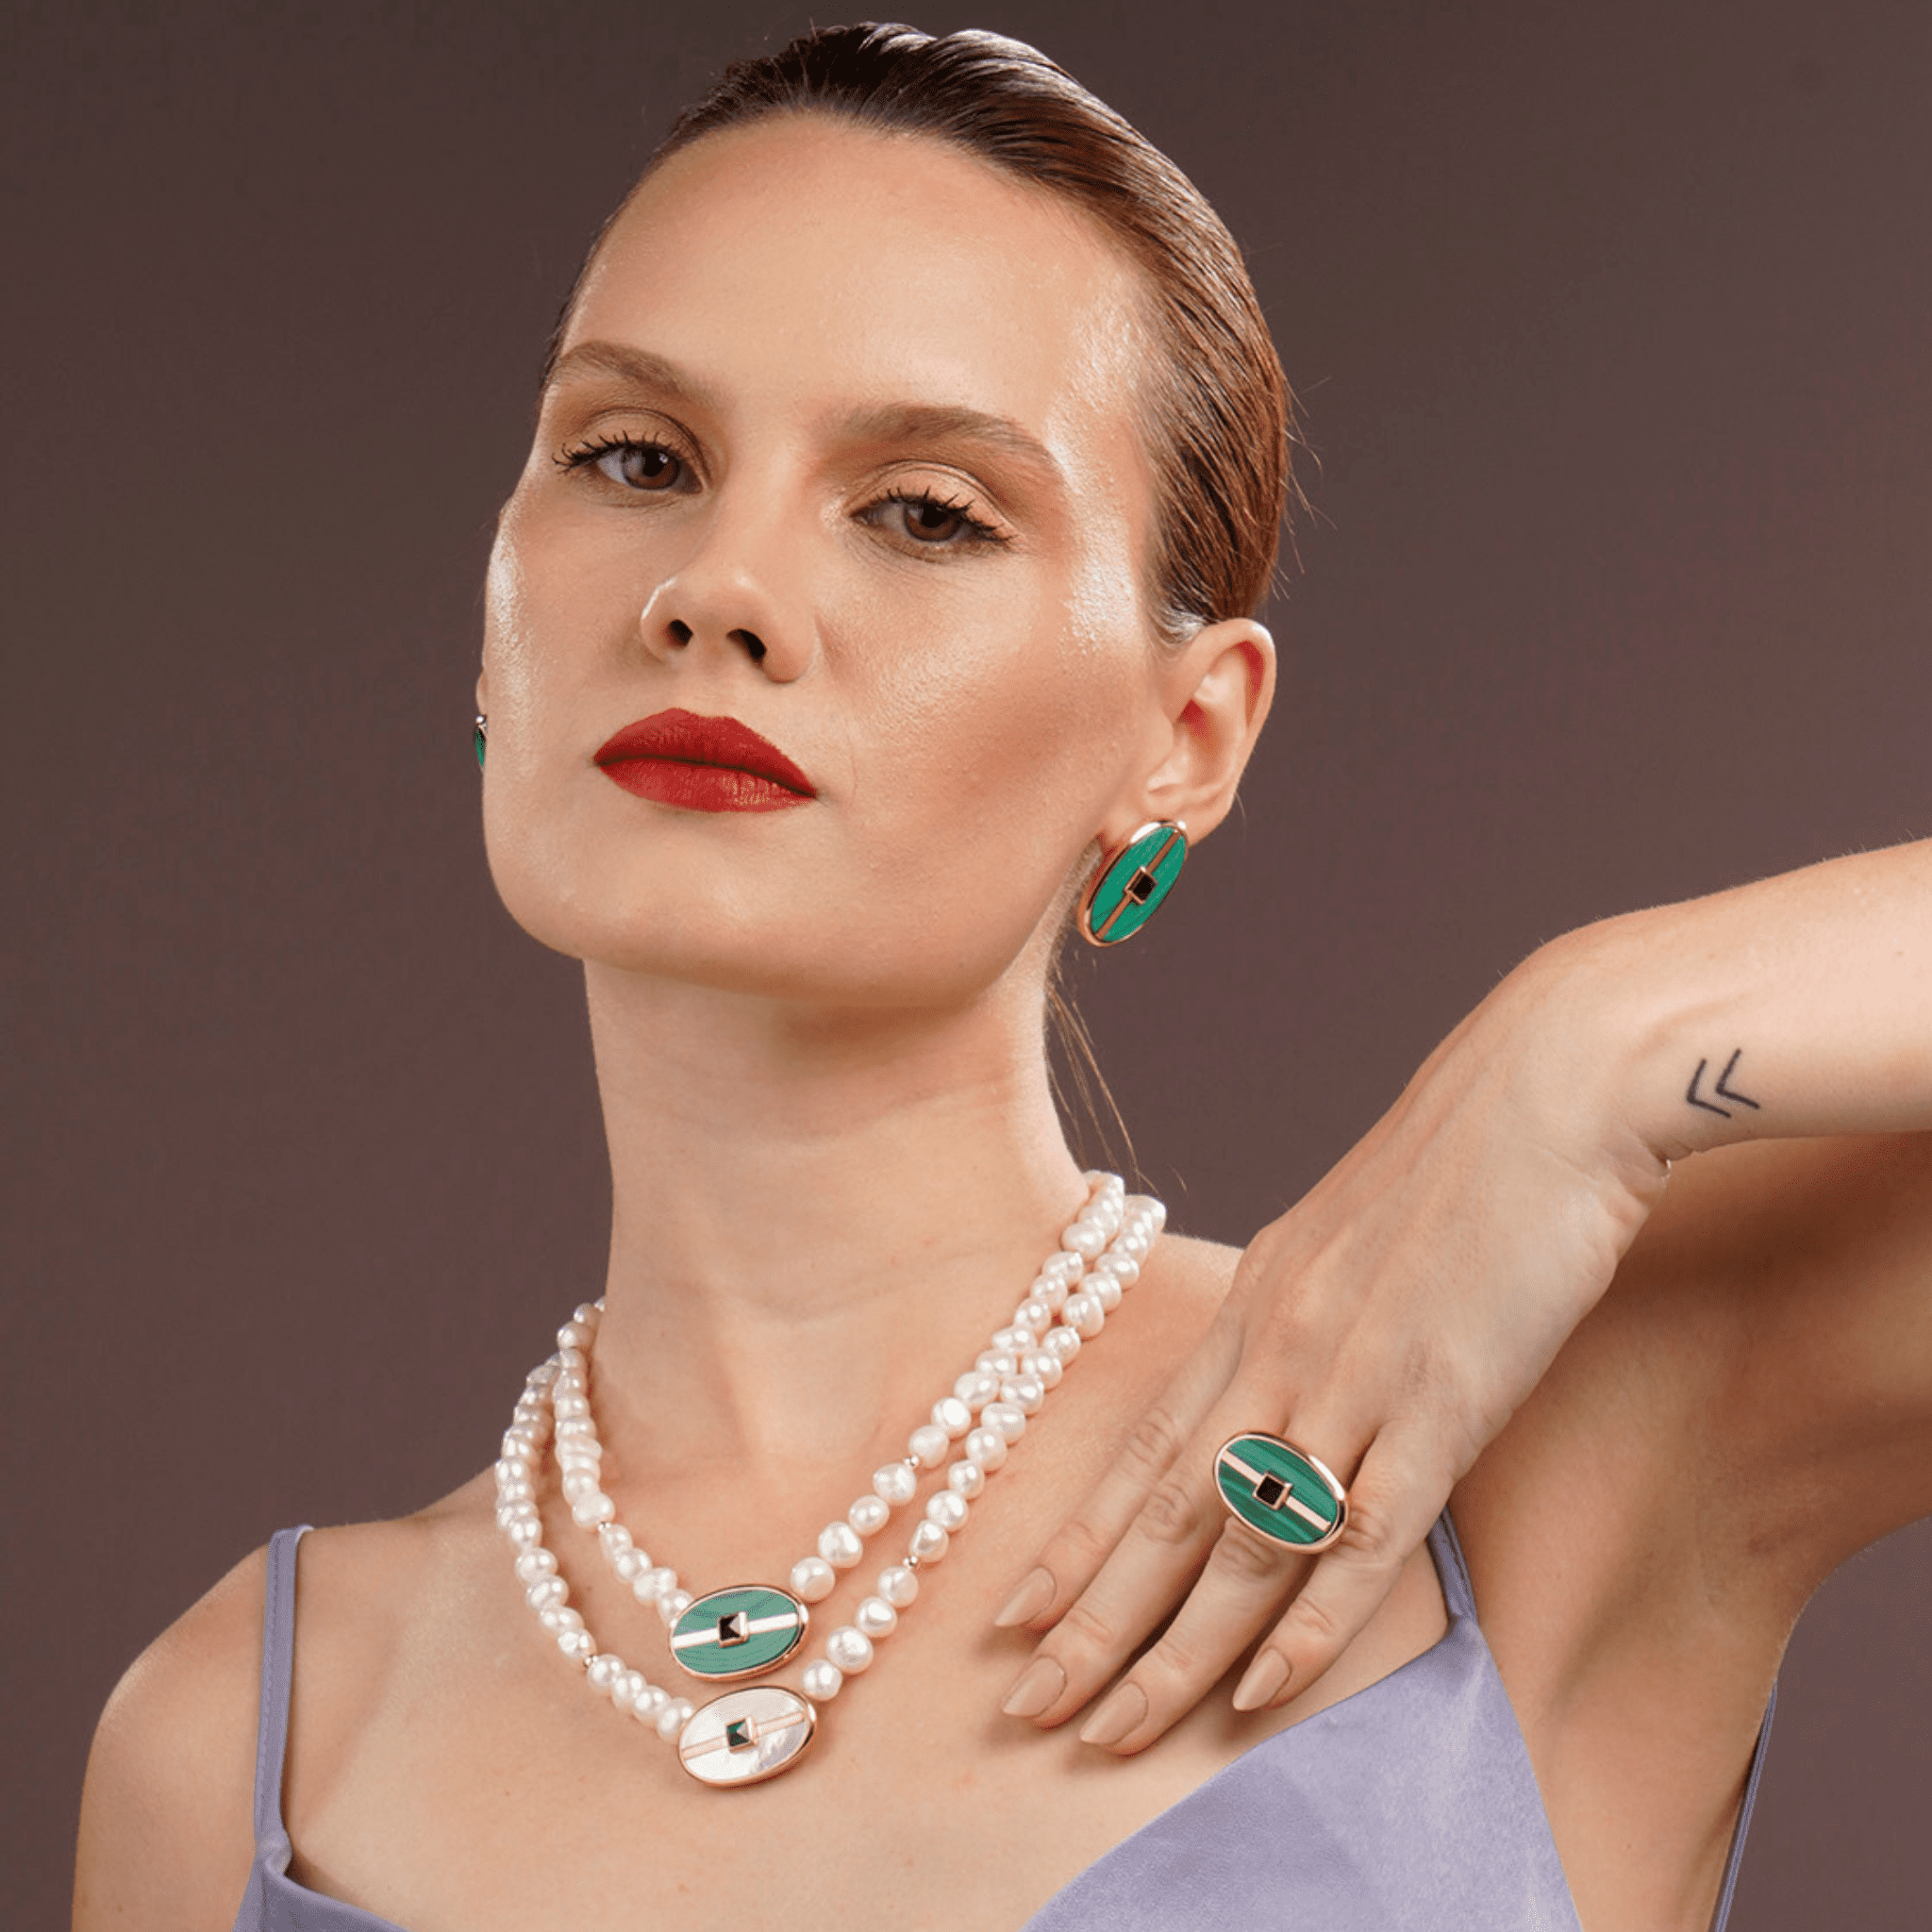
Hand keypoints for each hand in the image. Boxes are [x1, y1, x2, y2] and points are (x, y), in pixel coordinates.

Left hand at [994, 936, 1671, 1750]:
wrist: (1548, 1091)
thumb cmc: (1457, 1163)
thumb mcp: (1345, 1238)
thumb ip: (1303, 1318)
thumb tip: (1278, 1385)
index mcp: (1251, 1305)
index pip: (1140, 1448)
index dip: (1074, 1538)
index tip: (1011, 1613)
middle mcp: (1277, 1347)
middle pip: (1165, 1512)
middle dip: (1090, 1620)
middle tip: (1025, 1709)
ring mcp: (1352, 1376)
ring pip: (1242, 1541)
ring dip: (1174, 1648)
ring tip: (1112, 1733)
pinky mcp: (1442, 1399)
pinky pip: (1361, 1533)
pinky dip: (1309, 1620)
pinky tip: (1261, 1691)